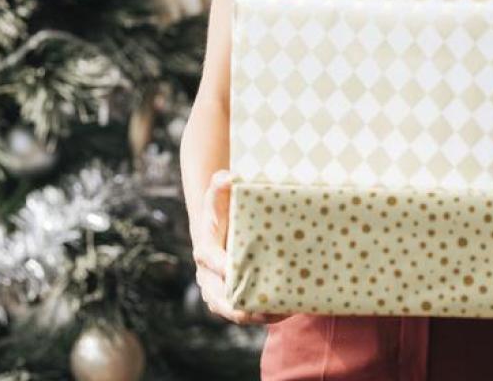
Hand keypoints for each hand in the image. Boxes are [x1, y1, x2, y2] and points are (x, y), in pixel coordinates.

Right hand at [192, 169, 287, 325]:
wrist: (219, 227)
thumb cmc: (222, 210)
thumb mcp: (219, 196)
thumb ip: (220, 184)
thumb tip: (228, 177)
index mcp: (205, 250)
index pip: (211, 260)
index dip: (223, 267)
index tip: (237, 271)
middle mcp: (209, 275)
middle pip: (218, 297)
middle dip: (237, 306)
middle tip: (260, 310)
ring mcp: (220, 290)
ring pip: (232, 310)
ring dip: (254, 316)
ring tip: (282, 313)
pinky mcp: (233, 297)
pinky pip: (245, 311)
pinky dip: (264, 314)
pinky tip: (287, 310)